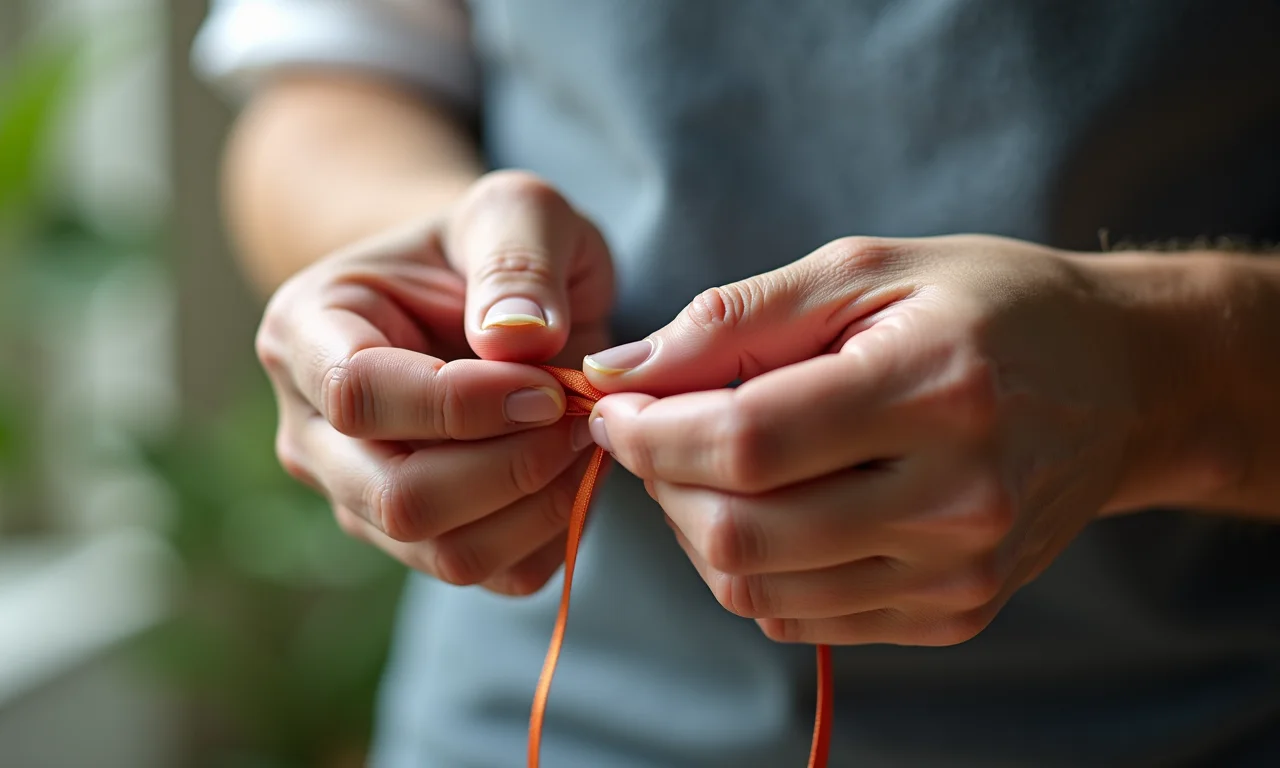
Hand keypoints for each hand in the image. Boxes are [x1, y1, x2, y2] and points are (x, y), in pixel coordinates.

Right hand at [257, 171, 613, 594]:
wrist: (500, 300)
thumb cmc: (498, 248)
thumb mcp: (518, 211)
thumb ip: (517, 258)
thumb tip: (514, 342)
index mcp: (305, 333)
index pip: (356, 397)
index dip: (462, 403)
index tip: (549, 382)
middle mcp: (313, 430)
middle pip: (395, 496)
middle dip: (509, 464)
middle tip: (579, 413)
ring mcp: (360, 497)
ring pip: (445, 551)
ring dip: (539, 502)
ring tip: (582, 435)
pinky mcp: (422, 542)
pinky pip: (494, 574)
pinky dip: (553, 530)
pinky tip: (571, 467)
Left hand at [583, 235, 1149, 644]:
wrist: (1119, 384)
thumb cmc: (986, 308)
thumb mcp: (867, 271)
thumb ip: (737, 319)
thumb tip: (618, 371)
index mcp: (936, 389)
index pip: (748, 441)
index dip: (654, 432)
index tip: (615, 405)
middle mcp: (958, 499)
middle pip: (744, 531)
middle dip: (662, 484)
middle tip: (653, 433)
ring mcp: (961, 571)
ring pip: (760, 589)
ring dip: (697, 530)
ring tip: (707, 466)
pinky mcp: (957, 612)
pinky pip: (803, 619)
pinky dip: (754, 568)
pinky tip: (768, 506)